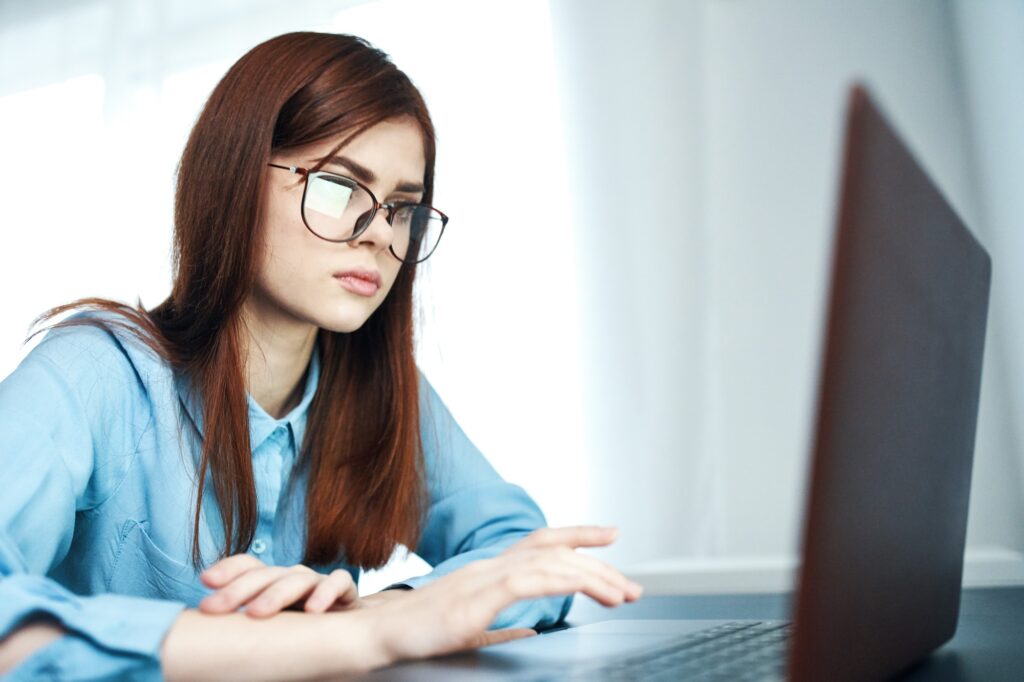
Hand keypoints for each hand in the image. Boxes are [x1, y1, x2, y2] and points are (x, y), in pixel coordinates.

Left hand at [198, 554, 358, 617]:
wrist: (351, 631)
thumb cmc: (302, 632)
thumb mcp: (272, 627)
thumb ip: (245, 628)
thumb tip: (205, 647)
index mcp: (271, 582)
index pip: (247, 566)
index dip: (226, 569)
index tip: (204, 582)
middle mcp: (292, 577)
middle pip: (264, 574)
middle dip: (237, 590)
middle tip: (214, 607)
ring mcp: (318, 582)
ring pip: (297, 578)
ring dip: (275, 594)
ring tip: (256, 614)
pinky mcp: (346, 591)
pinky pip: (338, 583)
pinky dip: (326, 593)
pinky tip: (313, 610)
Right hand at [360, 525, 642, 663]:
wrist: (378, 635)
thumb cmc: (418, 633)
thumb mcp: (471, 630)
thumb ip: (502, 627)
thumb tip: (530, 629)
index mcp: (489, 571)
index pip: (541, 543)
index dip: (577, 536)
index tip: (609, 536)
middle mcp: (489, 565)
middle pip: (552, 549)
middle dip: (598, 562)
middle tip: (632, 584)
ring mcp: (482, 577)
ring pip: (549, 564)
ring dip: (590, 577)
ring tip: (620, 595)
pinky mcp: (476, 597)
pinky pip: (527, 581)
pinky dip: (560, 583)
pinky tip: (582, 592)